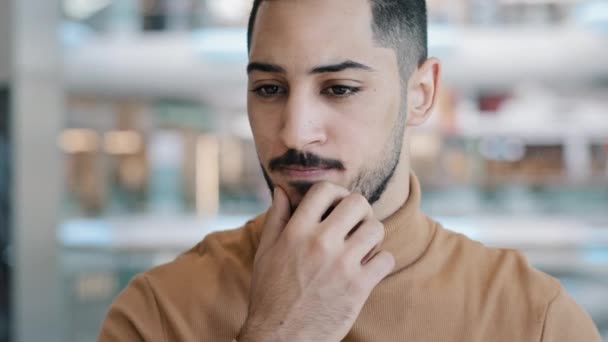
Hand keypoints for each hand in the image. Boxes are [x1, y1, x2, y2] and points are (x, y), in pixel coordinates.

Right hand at [239, 182, 394, 341]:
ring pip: (376, 228)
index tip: (337, 205)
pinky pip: (386, 259)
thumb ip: (275, 218)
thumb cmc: (271, 294)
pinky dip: (381, 262)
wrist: (280, 339)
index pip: (325, 190)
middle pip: (358, 203)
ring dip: (371, 235)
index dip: (336, 193)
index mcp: (296, 231)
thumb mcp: (265, 252)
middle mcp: (320, 243)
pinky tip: (368, 269)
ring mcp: (341, 264)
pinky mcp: (358, 287)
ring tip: (362, 247)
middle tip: (355, 224)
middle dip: (359, 211)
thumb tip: (281, 190)